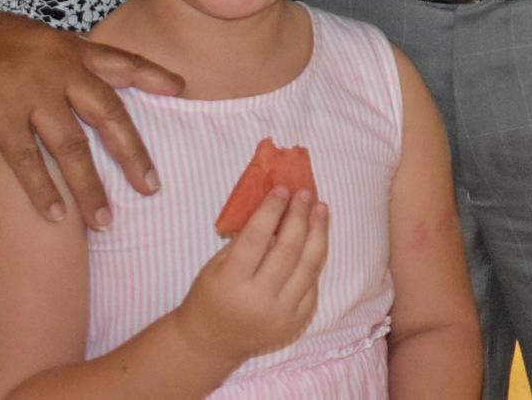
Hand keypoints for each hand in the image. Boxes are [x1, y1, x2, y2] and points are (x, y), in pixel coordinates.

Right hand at [0, 8, 183, 228]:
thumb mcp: (37, 36)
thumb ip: (64, 58)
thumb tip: (87, 74)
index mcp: (71, 50)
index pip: (122, 62)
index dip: (152, 75)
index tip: (180, 88)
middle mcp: (60, 72)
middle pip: (109, 115)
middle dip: (133, 153)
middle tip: (152, 186)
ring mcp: (31, 96)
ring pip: (71, 148)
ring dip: (90, 187)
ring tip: (105, 221)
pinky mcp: (0, 118)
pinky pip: (27, 161)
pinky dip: (42, 190)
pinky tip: (55, 216)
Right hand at [177, 188, 330, 366]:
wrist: (212, 342)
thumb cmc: (210, 296)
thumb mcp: (216, 266)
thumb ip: (245, 241)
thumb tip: (277, 208)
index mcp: (231, 283)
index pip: (256, 238)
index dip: (272, 210)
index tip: (283, 189)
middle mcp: (259, 300)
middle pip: (288, 250)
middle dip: (299, 216)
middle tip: (305, 194)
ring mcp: (281, 313)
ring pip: (309, 265)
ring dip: (318, 232)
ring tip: (321, 209)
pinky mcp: (297, 321)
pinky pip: (313, 283)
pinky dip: (316, 258)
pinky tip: (317, 238)